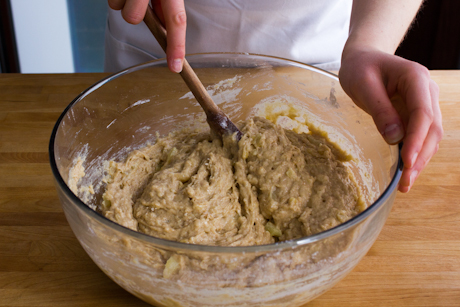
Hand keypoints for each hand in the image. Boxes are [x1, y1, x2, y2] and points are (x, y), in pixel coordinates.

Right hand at [108, 0, 185, 72]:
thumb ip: (166, 6)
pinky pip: (112, 3)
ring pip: (122, 12)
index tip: (176, 67)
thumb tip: (167, 29)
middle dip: (134, 15)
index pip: (176, 20)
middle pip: (133, 18)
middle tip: (138, 1)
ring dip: (124, 4)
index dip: (176, 46)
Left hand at [339, 47, 442, 192]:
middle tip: (405, 183)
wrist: (365, 58)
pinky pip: (421, 136)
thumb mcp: (363, 85)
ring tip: (405, 184)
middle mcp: (427, 92)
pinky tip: (406, 171)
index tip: (406, 161)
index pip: (423, 113)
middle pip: (432, 129)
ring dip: (420, 160)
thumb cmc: (361, 68)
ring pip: (431, 136)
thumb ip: (379, 110)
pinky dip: (415, 154)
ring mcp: (425, 103)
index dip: (416, 139)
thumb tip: (395, 138)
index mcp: (416, 78)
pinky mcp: (417, 114)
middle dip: (419, 157)